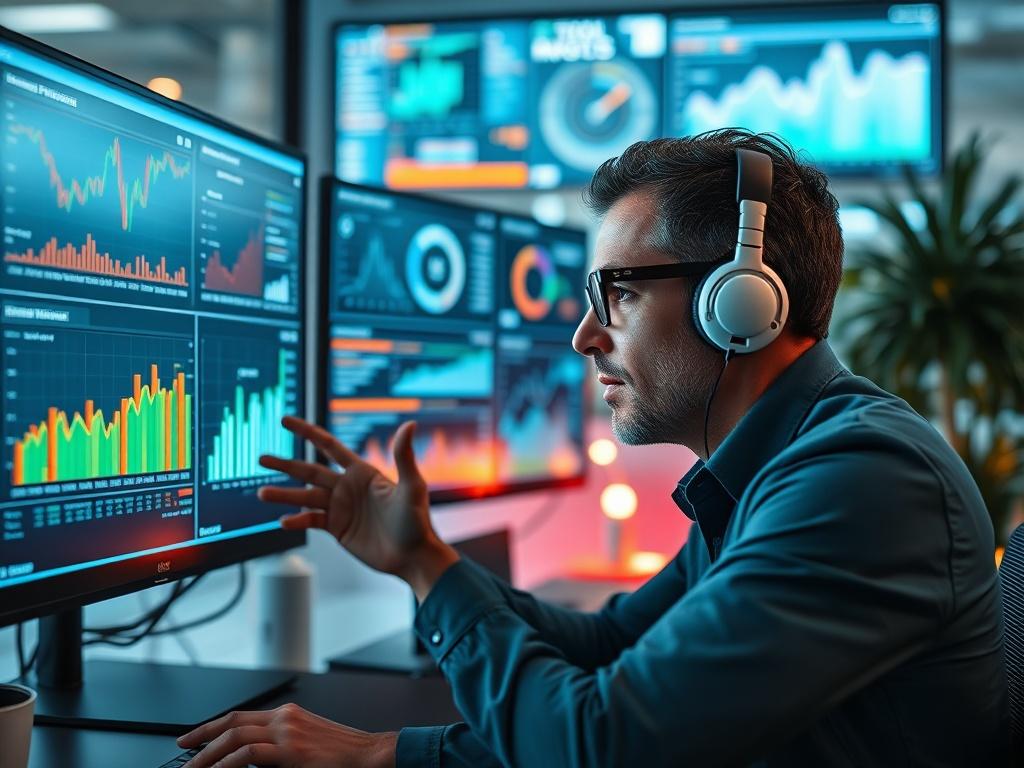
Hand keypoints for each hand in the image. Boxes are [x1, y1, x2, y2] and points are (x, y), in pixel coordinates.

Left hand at [177, 703, 396, 767]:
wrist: (371, 755)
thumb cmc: (343, 754)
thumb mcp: (307, 744)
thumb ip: (280, 746)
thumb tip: (250, 760)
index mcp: (287, 715)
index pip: (240, 717)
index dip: (211, 727)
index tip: (191, 739)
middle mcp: (285, 718)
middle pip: (232, 724)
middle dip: (202, 739)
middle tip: (183, 754)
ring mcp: (288, 733)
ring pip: (235, 737)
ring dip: (209, 755)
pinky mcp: (292, 751)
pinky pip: (250, 754)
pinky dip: (228, 764)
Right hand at [258, 417, 457, 598]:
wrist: (413, 556)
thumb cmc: (417, 520)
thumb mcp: (412, 486)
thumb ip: (404, 455)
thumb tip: (408, 424)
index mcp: (362, 472)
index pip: (329, 446)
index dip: (307, 432)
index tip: (286, 421)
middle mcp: (347, 487)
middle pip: (309, 471)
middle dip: (285, 464)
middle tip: (262, 458)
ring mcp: (340, 508)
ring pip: (305, 497)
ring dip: (284, 495)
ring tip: (262, 492)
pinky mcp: (337, 529)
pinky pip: (311, 521)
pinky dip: (297, 520)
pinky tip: (284, 521)